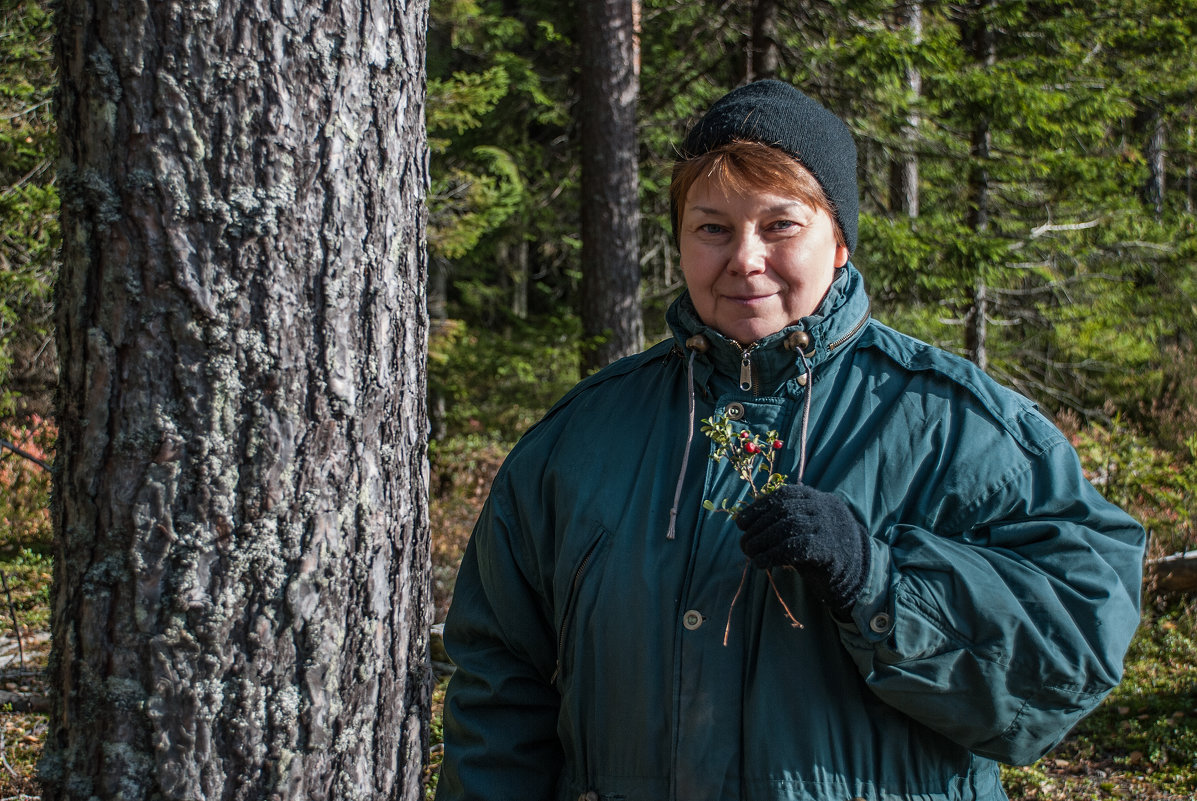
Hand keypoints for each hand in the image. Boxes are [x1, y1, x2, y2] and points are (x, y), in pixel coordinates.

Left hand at [736, 483, 869, 616]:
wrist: (858, 574)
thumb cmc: (824, 550)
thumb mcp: (807, 529)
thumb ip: (785, 522)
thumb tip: (747, 526)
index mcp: (818, 498)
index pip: (783, 495)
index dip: (758, 507)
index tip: (740, 522)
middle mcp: (825, 508)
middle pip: (783, 511)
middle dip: (758, 527)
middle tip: (743, 544)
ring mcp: (830, 526)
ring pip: (788, 527)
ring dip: (763, 541)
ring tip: (749, 554)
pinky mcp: (831, 549)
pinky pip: (797, 547)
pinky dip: (774, 554)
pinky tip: (762, 563)